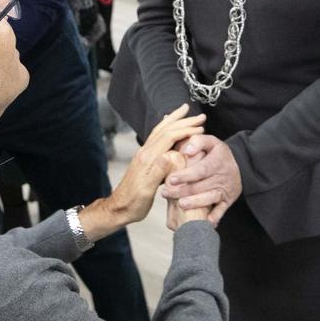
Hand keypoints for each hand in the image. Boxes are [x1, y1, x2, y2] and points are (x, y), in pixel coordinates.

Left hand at [94, 105, 203, 232]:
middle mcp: (145, 152)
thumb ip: (158, 172)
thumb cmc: (133, 203)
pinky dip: (166, 128)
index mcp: (148, 158)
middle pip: (165, 129)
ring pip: (160, 131)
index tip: (201, 128)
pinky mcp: (145, 159)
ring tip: (184, 112)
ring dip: (174, 120)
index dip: (186, 130)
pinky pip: (157, 137)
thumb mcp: (146, 190)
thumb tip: (170, 155)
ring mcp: (144, 154)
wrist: (118, 208)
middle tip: (199, 115)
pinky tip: (169, 127)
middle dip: (183, 120)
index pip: (169, 137)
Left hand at [162, 133, 241, 225]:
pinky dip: (215, 217)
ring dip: (195, 203)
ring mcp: (225, 190)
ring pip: (210, 198)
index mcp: (217, 161)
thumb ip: (198, 142)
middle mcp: (222, 177)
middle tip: (166, 192)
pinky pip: (222, 210)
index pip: (200, 170)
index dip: (185, 175)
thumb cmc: (218, 153)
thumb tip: (186, 150)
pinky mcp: (228, 200)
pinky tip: (205, 222)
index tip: (171, 179)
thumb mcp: (211, 141)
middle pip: (201, 186)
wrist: (241, 165)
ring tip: (180, 205)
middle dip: (182, 191)